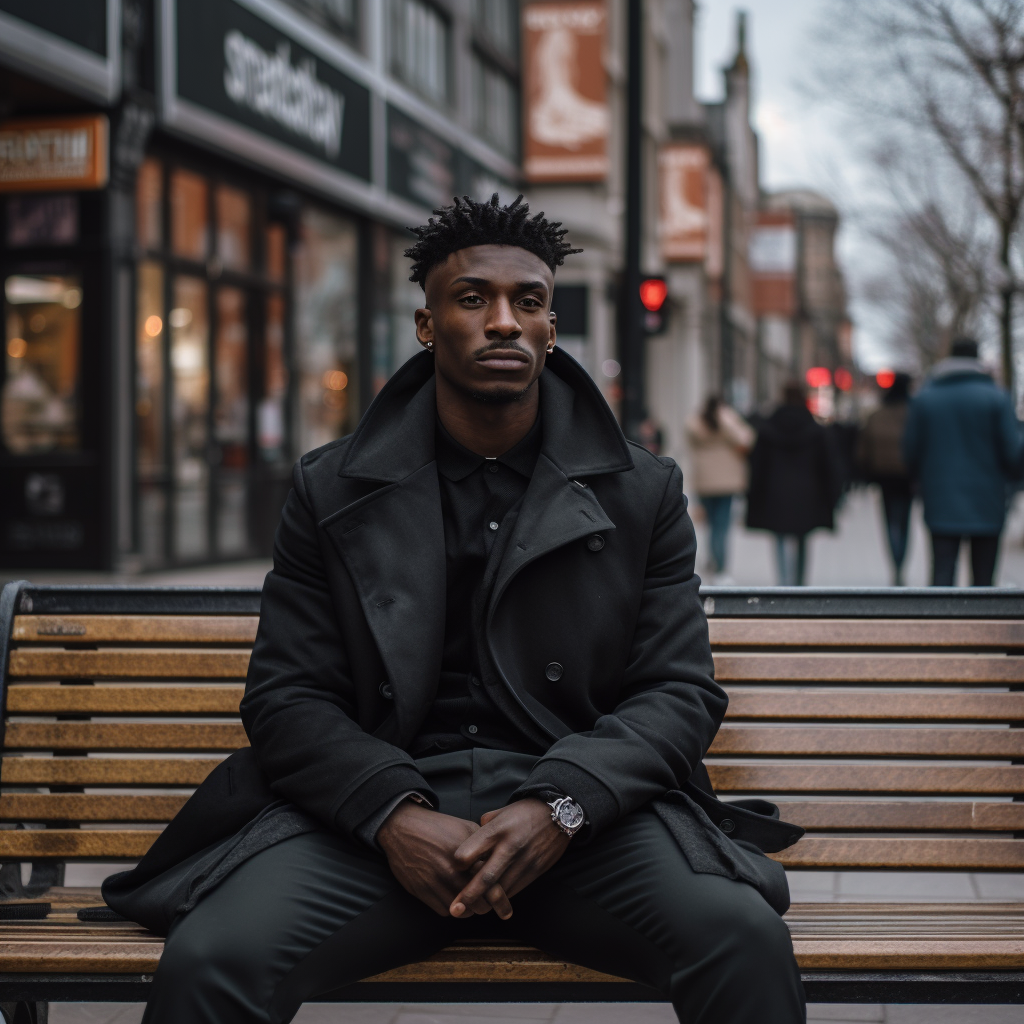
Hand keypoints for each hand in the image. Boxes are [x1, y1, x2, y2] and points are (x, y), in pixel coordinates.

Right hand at [377, 801, 513, 918]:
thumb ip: (484, 846)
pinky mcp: (422, 891)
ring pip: (462, 911)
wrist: (403, 828)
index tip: (504, 903)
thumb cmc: (437, 827)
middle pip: (479, 903)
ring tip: (473, 903)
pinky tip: (455, 900)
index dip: (500, 897)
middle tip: (488, 903)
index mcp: (467, 856)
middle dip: (487, 906)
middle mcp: (452, 872)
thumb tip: (499, 861)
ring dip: (470, 910)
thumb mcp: (465, 828)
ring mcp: (436, 883)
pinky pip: (444, 910)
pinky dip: (452, 909)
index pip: (491, 884)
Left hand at [449, 799, 571, 918]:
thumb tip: (470, 845)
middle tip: (455, 910)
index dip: (459, 862)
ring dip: (486, 902)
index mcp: (496, 830)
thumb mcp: (499, 813)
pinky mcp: (535, 870)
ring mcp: (524, 861)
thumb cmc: (523, 812)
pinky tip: (494, 902)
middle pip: (486, 877)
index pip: (470, 851)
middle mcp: (509, 847)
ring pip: (502, 890)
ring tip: (471, 910)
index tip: (454, 868)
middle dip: (469, 896)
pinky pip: (515, 889)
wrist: (559, 813)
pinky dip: (503, 898)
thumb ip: (482, 830)